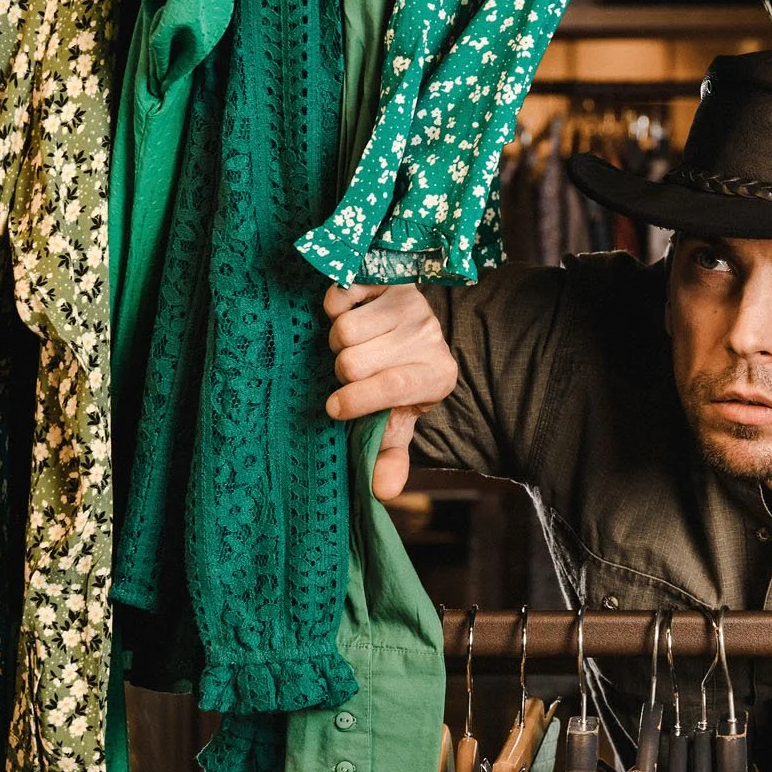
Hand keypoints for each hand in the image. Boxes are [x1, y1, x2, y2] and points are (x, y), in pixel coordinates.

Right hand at [324, 282, 459, 500]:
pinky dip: (334, 307)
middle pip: (353, 361)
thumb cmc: (398, 379)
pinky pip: (340, 294)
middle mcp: (429, 337)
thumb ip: (389, 454)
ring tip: (356, 343)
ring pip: (344, 330)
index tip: (334, 408)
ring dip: (338, 340)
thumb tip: (382, 493)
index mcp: (438, 376)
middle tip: (354, 369)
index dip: (356, 401)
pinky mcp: (388, 278)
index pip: (392, 387)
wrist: (411, 323)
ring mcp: (410, 304)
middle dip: (343, 370)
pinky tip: (351, 313)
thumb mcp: (398, 417)